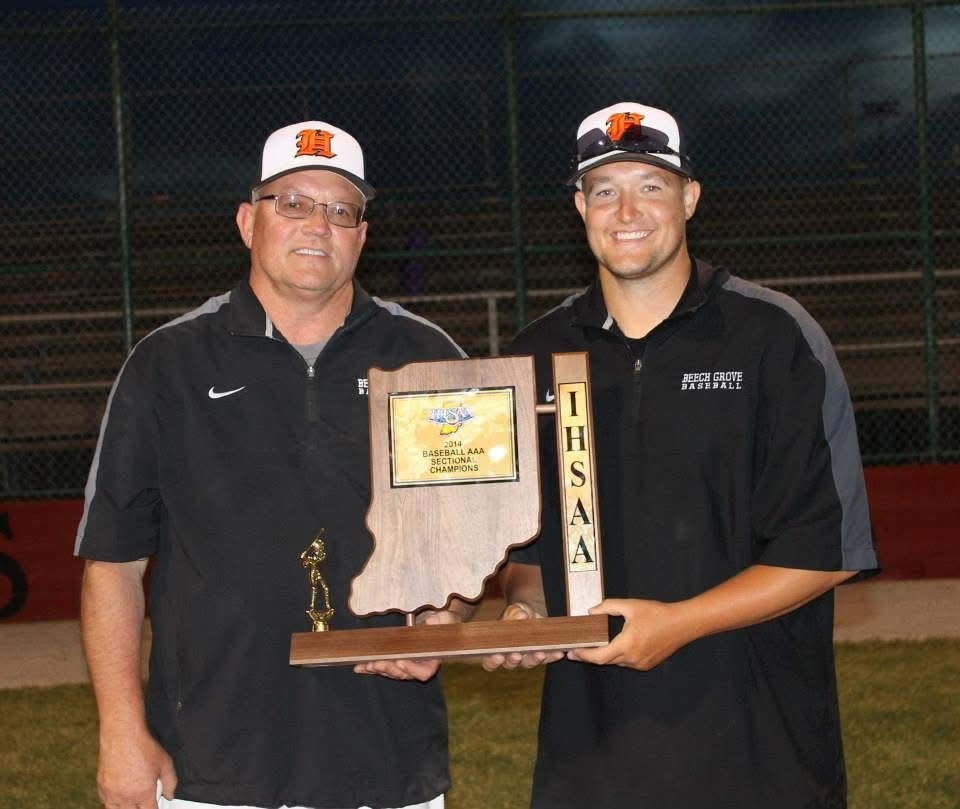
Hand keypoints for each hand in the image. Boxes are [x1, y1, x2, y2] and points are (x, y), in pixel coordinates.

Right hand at [97, 727, 175, 807]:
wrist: (123, 736)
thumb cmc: (143, 747)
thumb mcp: (165, 763)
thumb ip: (170, 782)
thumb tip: (169, 795)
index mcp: (143, 794)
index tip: (154, 805)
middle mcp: (126, 797)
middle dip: (139, 808)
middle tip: (144, 801)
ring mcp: (111, 794)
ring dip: (125, 808)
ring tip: (132, 801)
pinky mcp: (101, 788)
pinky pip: (106, 802)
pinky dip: (113, 801)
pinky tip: (120, 794)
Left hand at [353, 608, 459, 680]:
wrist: (437, 623)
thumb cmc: (442, 622)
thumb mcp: (445, 619)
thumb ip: (440, 620)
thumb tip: (430, 622)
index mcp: (433, 660)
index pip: (424, 672)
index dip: (412, 669)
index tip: (401, 662)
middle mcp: (419, 667)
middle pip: (404, 674)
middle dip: (389, 669)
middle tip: (378, 663)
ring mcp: (407, 666)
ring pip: (391, 672)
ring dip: (378, 669)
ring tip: (367, 664)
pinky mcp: (396, 662)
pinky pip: (383, 667)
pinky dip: (371, 667)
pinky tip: (360, 667)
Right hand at [481, 602, 563, 670]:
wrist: (531, 613)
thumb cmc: (516, 613)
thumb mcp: (514, 610)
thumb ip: (513, 613)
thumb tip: (520, 616)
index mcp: (497, 647)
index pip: (490, 660)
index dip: (492, 661)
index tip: (497, 656)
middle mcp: (510, 655)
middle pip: (510, 663)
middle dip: (514, 660)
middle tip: (517, 656)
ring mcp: (526, 656)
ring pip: (529, 662)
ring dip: (535, 659)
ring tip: (540, 654)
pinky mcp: (541, 655)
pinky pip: (547, 658)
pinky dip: (552, 656)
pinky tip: (558, 652)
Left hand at [567, 598, 692, 669]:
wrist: (682, 624)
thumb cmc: (657, 614)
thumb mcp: (630, 605)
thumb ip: (608, 607)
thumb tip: (591, 612)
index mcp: (627, 644)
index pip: (599, 656)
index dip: (583, 656)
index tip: (572, 652)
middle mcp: (632, 658)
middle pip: (605, 661)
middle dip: (590, 655)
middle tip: (577, 650)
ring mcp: (640, 664)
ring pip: (616, 662)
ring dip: (605, 655)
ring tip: (595, 645)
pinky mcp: (646, 664)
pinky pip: (627, 662)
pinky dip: (618, 655)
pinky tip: (616, 645)